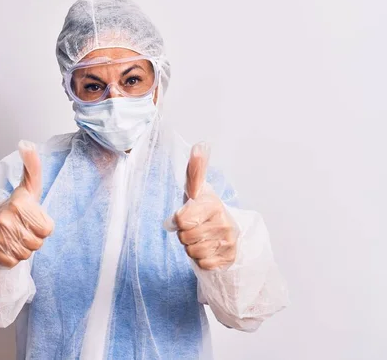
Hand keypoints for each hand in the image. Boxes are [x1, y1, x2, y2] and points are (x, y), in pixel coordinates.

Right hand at [0, 141, 53, 267]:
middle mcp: (6, 219)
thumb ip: (33, 165)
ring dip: (23, 248)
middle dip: (33, 238)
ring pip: (26, 254)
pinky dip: (11, 257)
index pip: (47, 230)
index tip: (31, 219)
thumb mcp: (29, 186)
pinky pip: (13, 262)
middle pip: (37, 243)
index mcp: (19, 203)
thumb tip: (27, 143)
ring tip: (14, 236)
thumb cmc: (15, 206)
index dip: (42, 226)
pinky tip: (6, 245)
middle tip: (22, 228)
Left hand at [164, 143, 236, 269]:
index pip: (182, 220)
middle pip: (185, 238)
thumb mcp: (197, 189)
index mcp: (214, 204)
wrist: (225, 230)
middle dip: (185, 235)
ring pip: (193, 252)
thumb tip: (200, 145)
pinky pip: (203, 264)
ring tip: (200, 238)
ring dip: (192, 248)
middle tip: (194, 228)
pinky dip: (201, 259)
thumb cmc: (204, 208)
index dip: (179, 221)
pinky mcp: (230, 258)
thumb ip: (195, 169)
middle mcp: (225, 222)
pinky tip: (207, 249)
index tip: (186, 216)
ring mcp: (229, 241)